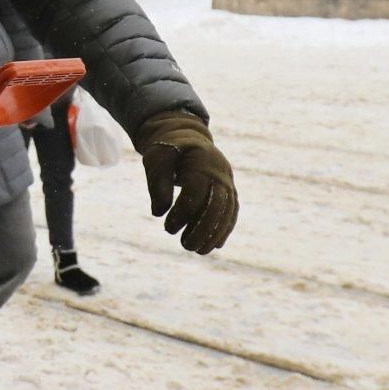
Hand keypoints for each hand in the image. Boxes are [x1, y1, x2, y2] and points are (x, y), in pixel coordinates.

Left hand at [134, 110, 238, 253]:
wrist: (188, 138)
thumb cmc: (169, 150)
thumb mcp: (157, 160)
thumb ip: (157, 184)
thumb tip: (159, 212)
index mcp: (200, 161)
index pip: (195, 191)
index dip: (183, 213)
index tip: (168, 228)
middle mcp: (219, 171)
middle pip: (216, 204)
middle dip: (202, 228)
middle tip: (185, 246)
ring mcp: (227, 181)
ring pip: (227, 210)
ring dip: (214, 233)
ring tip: (199, 250)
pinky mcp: (230, 190)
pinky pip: (231, 211)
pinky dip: (224, 228)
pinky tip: (214, 245)